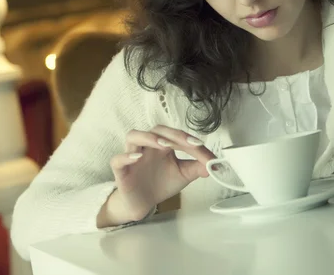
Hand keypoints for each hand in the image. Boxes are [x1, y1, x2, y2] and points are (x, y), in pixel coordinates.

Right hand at [97, 125, 215, 226]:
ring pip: (133, 136)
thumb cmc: (160, 183)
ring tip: (162, 144)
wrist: (142, 203)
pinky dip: (127, 156)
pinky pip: (118, 158)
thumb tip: (216, 164)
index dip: (190, 141)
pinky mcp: (120, 169)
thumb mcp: (183, 175)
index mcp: (163, 144)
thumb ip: (198, 167)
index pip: (176, 135)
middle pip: (156, 129)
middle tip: (186, 142)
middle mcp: (147, 146)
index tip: (204, 151)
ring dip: (148, 137)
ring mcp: (132, 155)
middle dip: (172, 134)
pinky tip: (137, 157)